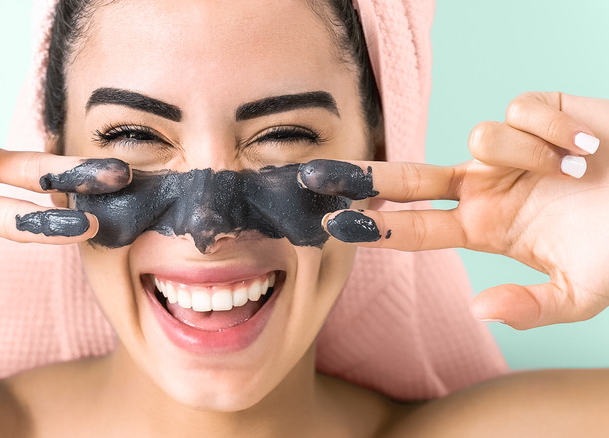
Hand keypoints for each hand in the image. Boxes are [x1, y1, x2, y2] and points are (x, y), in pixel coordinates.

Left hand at [300, 92, 608, 329]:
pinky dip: (554, 131)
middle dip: (362, 175)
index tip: (337, 226)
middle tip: (315, 176)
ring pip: (480, 139)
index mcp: (485, 227)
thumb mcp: (582, 293)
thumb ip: (533, 306)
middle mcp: (485, 187)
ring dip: (528, 156)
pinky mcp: (536, 115)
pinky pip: (519, 112)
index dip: (379, 225)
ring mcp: (507, 153)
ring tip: (576, 171)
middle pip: (409, 176)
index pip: (418, 225)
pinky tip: (586, 146)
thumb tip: (479, 310)